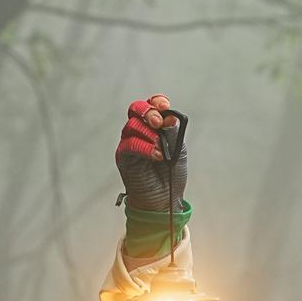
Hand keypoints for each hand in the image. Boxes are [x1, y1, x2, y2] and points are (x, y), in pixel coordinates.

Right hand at [115, 93, 186, 211]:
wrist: (165, 198)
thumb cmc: (171, 174)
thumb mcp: (177, 149)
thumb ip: (172, 133)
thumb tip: (170, 118)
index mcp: (153, 126)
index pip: (150, 105)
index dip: (156, 102)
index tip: (165, 106)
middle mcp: (139, 131)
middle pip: (136, 110)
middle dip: (148, 113)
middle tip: (158, 123)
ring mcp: (129, 143)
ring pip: (132, 126)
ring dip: (149, 134)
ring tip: (161, 149)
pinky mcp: (124, 157)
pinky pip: (130, 145)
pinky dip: (144, 148)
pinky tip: (157, 155)